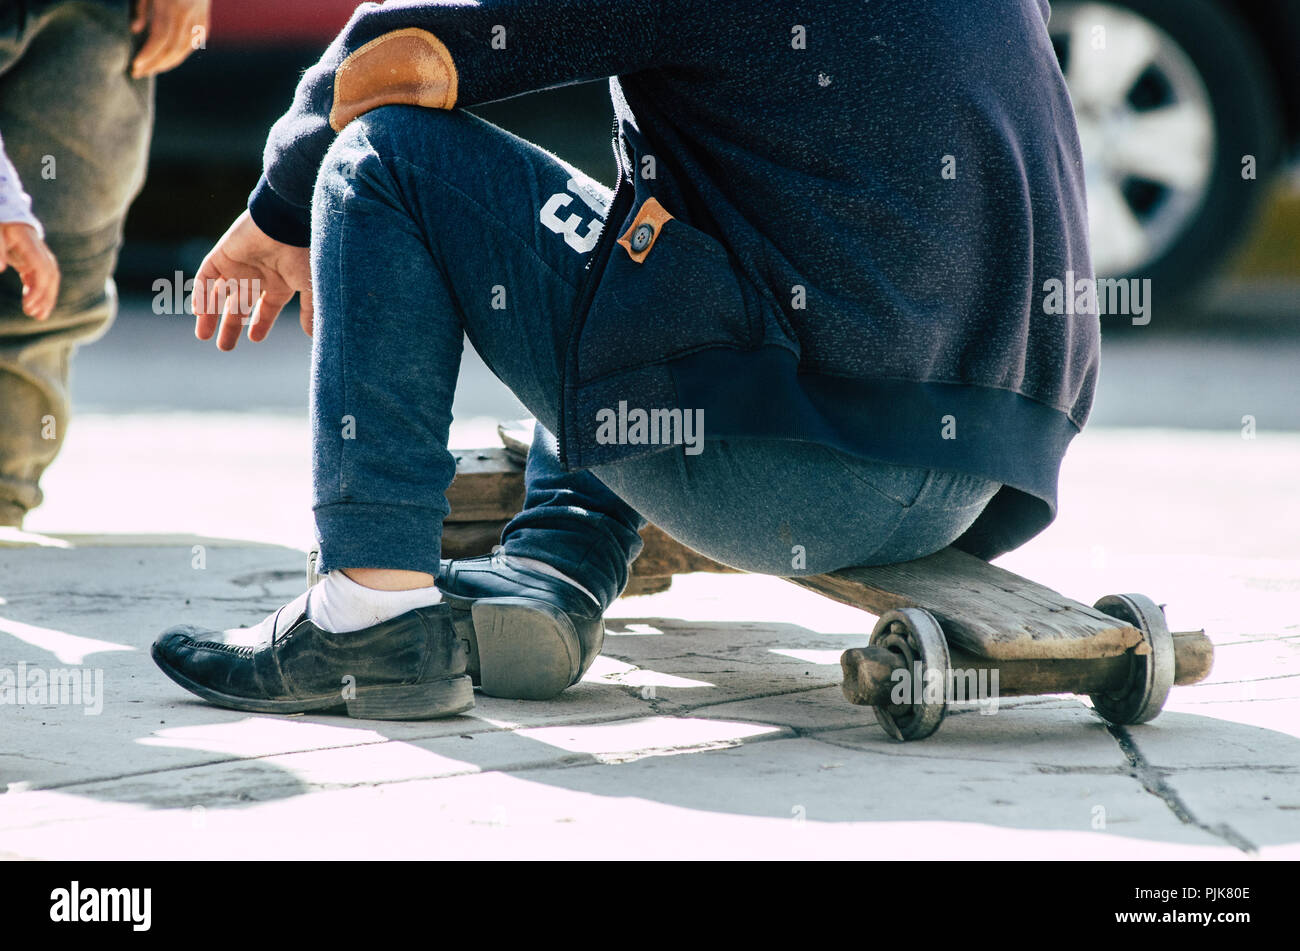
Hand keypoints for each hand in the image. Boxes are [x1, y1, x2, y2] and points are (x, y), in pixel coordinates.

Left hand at [0, 222, 59, 320]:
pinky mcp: (34, 261)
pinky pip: (42, 279)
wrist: (6, 213)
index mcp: (31, 244)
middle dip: (45, 297)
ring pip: (50, 280)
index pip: (42, 270)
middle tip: (34, 315)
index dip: (38, 289)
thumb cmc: (0, 223)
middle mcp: (40, 251)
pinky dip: (40, 293)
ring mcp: (40, 256)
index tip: (28, 305)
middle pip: (51, 277)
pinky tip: (35, 307)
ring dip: (46, 299)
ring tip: (39, 317)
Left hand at [131, 0, 210, 78]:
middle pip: (172, 48)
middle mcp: (186, 14)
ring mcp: (198, 18)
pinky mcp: (204, 21)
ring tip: (153, 69)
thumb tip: (136, 31)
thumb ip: (141, 8)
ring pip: (184, 49)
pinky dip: (182, 53)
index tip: (135, 65)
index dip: (148, 54)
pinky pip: (193, 43)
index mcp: (170, 4)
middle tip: (140, 73)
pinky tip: (170, 58)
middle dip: (155, 64)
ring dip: (167, 63)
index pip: (159, 38)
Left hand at [192, 210, 313, 350]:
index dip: (261, 324)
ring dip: (210, 314)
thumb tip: (313, 336)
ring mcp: (238, 265)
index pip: (267, 308)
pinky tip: (198, 312)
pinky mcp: (222, 255)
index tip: (254, 340)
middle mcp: (258, 275)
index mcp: (280, 283)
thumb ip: (310, 311)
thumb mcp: (311, 286)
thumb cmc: (303, 252)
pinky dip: (200, 293)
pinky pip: (206, 277)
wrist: (286, 220)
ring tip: (203, 336)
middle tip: (225, 347)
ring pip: (219, 293)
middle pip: (240, 305)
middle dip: (231, 326)